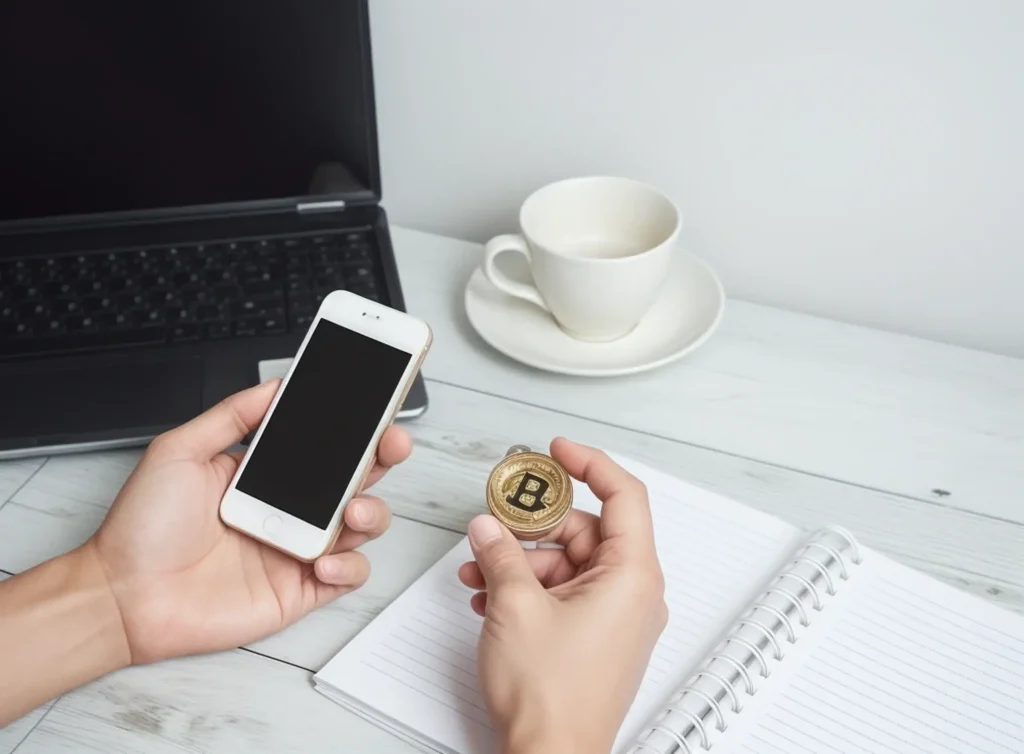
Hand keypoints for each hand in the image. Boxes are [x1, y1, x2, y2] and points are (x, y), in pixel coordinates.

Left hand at [89, 378, 411, 663]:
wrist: (122, 596)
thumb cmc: (141, 528)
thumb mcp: (179, 451)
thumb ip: (231, 416)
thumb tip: (275, 385)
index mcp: (266, 475)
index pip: (325, 445)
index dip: (356, 428)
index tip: (377, 406)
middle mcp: (288, 510)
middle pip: (356, 479)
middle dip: (383, 457)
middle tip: (391, 443)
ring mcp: (296, 549)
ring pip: (362, 526)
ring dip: (373, 512)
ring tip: (353, 511)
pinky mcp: (298, 590)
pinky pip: (347, 576)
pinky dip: (348, 566)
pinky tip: (322, 559)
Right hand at [458, 439, 666, 753]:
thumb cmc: (553, 698)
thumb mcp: (514, 606)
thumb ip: (500, 554)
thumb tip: (489, 529)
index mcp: (632, 576)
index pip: (624, 495)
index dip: (590, 463)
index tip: (558, 451)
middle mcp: (632, 594)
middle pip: (584, 530)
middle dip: (532, 527)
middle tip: (495, 523)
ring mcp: (615, 617)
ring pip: (567, 563)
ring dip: (520, 562)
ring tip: (479, 572)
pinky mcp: (596, 637)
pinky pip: (564, 592)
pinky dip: (529, 588)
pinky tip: (490, 597)